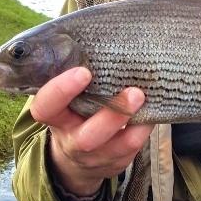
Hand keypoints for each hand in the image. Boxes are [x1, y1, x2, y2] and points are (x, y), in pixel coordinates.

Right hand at [30, 67, 153, 195]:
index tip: (83, 72)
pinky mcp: (118, 160)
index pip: (46, 107)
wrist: (76, 162)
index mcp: (56, 118)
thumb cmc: (75, 114)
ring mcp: (98, 155)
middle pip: (88, 136)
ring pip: (116, 145)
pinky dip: (145, 127)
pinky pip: (134, 147)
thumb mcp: (67, 101)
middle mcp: (74, 140)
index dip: (61, 91)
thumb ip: (76, 79)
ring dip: (135, 122)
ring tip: (146, 98)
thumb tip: (100, 38)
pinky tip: (153, 109)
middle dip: (112, 114)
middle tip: (134, 91)